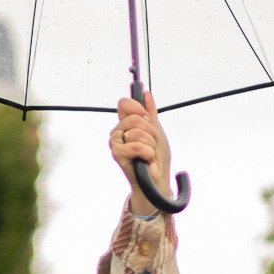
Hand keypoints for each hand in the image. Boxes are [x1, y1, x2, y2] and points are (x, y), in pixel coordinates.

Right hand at [109, 91, 172, 214]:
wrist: (158, 179)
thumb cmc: (156, 157)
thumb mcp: (157, 131)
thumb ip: (150, 112)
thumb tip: (147, 94)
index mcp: (126, 123)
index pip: (124, 104)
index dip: (137, 108)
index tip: (148, 118)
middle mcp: (118, 131)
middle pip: (134, 118)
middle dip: (150, 131)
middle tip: (152, 143)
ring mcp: (116, 143)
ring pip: (137, 133)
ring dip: (150, 145)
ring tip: (149, 154)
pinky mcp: (117, 155)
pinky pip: (136, 146)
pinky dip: (147, 153)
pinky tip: (147, 160)